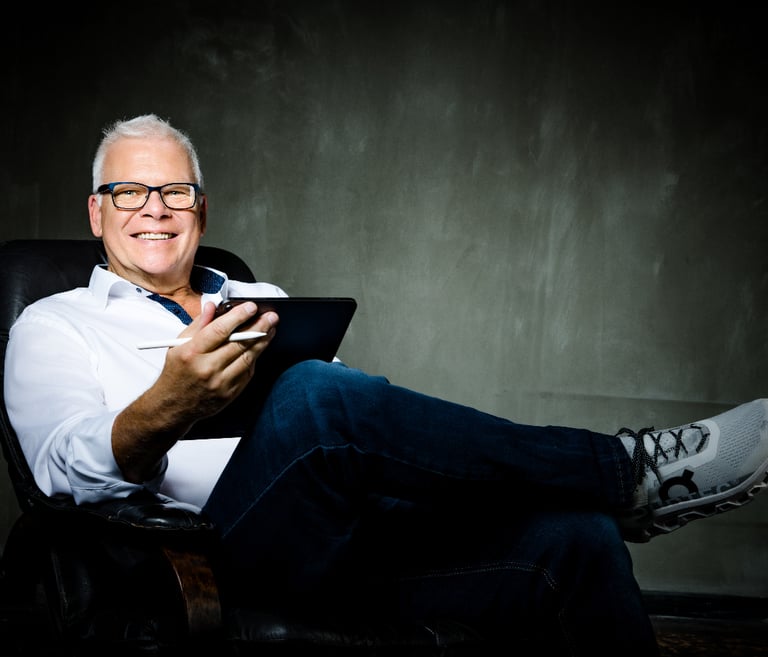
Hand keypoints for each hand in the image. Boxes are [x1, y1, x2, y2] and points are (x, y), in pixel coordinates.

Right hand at [112, 301, 278, 482]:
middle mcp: (207, 368)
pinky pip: (247, 372)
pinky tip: (260, 346)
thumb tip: (213, 306)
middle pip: (239, 343)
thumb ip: (199, 324)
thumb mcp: (179, 344)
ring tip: (271, 328)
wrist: (174, 405)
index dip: (238, 316)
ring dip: (262, 341)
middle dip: (259, 326)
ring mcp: (220, 382)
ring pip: (248, 357)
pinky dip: (255, 357)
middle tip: (271, 316)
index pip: (220, 330)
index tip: (251, 306)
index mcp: (192, 352)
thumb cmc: (177, 370)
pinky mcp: (230, 393)